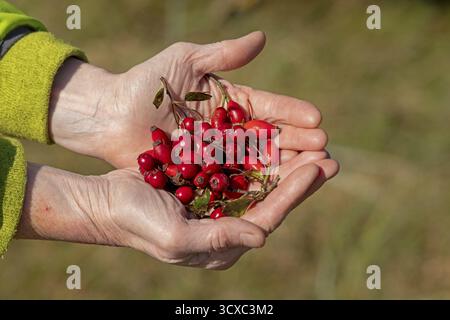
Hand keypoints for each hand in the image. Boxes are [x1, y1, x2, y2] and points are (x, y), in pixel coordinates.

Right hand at [17, 156, 336, 268]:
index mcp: (223, 242)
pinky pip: (241, 165)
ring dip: (285, 162)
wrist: (106, 201)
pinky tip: (275, 135)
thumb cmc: (135, 221)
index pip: (267, 217)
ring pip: (260, 180)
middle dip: (300, 178)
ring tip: (313, 143)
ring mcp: (218, 202)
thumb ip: (217, 239)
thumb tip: (262, 238)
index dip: (293, 194)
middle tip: (329, 156)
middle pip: (271, 198)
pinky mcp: (209, 182)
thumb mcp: (174, 237)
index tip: (317, 169)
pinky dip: (259, 151)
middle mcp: (226, 223)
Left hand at [49, 31, 327, 168]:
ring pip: (256, 162)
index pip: (267, 108)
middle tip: (325, 152)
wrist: (109, 115)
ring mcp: (216, 155)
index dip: (291, 114)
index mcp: (229, 101)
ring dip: (284, 168)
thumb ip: (224, 54)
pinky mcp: (202, 176)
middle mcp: (228, 130)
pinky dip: (254, 186)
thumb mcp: (185, 60)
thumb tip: (263, 38)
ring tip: (312, 173)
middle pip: (268, 139)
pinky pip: (231, 181)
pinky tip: (276, 191)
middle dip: (297, 145)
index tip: (317, 120)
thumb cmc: (145, 83)